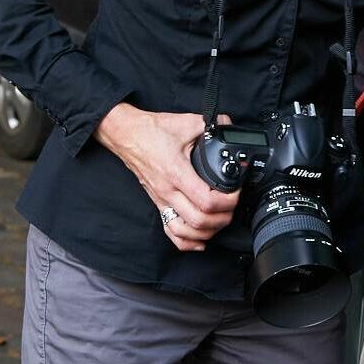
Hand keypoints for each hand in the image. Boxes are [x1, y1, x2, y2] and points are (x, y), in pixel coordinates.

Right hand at [94, 104, 240, 251]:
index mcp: (177, 173)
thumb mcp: (186, 122)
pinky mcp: (157, 202)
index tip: (236, 192)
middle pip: (199, 221)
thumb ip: (211, 124)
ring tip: (221, 220)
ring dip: (207, 231)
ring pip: (185, 231)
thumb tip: (229, 125)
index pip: (206, 201)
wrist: (127, 135)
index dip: (227, 201)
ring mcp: (161, 200)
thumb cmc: (152, 130)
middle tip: (233, 205)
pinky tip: (200, 240)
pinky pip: (170, 231)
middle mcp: (168, 192)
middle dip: (223, 217)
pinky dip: (187, 241)